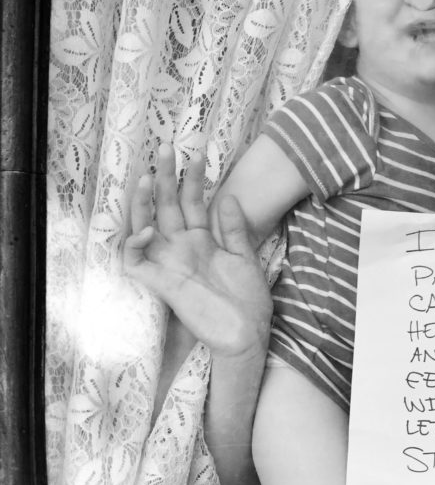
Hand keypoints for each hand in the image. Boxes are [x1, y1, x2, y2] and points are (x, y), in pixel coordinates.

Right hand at [124, 145, 271, 357]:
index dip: (193, 179)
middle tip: (166, 148)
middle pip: (166, 207)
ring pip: (144, 227)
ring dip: (143, 203)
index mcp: (202, 241)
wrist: (247, 335)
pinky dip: (135, 245)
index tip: (199, 154)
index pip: (192, 203)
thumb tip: (227, 197)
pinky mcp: (160, 284)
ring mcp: (168, 264)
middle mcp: (182, 248)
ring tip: (148, 176)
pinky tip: (148, 230)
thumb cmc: (249, 300)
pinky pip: (135, 261)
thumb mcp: (245, 258)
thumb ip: (234, 229)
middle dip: (165, 178)